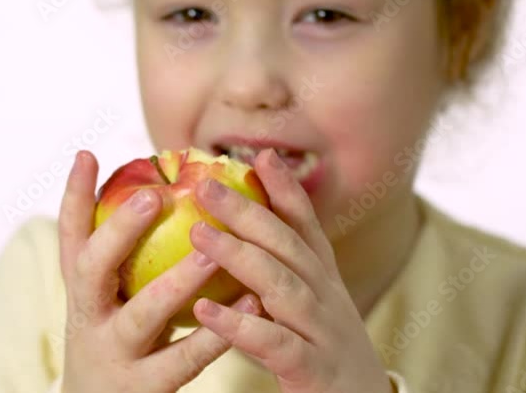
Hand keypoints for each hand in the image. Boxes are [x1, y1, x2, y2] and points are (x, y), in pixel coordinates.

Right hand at [57, 151, 263, 392]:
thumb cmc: (118, 345)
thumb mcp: (108, 301)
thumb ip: (122, 254)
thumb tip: (148, 185)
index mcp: (81, 293)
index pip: (70, 238)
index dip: (74, 196)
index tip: (88, 153)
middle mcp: (87, 319)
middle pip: (90, 269)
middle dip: (119, 230)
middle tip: (155, 195)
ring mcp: (113, 355)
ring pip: (142, 315)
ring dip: (176, 282)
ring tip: (210, 251)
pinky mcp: (143, 389)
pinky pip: (182, 360)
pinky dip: (215, 333)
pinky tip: (249, 303)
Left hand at [188, 148, 393, 392]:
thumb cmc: (325, 357)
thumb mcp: (311, 309)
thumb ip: (281, 274)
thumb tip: (237, 241)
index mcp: (324, 282)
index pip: (307, 228)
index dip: (286, 190)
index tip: (260, 155)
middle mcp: (327, 299)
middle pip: (288, 246)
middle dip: (248, 211)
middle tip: (207, 185)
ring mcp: (323, 333)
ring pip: (281, 285)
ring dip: (239, 256)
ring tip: (198, 234)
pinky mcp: (313, 370)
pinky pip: (274, 342)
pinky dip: (239, 324)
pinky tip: (204, 310)